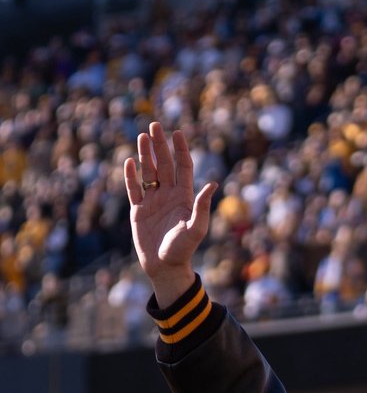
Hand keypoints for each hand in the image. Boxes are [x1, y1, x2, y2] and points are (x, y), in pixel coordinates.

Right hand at [123, 122, 216, 306]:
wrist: (165, 267)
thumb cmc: (183, 250)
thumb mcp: (196, 228)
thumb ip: (202, 206)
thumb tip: (213, 183)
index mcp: (185, 197)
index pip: (183, 167)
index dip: (180, 150)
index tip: (177, 132)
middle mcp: (169, 195)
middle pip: (164, 164)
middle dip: (160, 145)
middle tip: (155, 126)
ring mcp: (153, 201)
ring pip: (148, 172)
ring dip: (145, 154)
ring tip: (142, 136)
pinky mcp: (139, 210)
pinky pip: (134, 188)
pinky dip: (131, 175)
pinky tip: (128, 161)